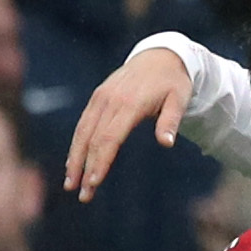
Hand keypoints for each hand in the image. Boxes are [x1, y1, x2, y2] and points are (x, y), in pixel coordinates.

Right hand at [65, 49, 193, 201]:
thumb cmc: (173, 82)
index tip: (94, 182)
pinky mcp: (97, 97)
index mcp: (129, 103)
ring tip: (70, 183)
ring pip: (82, 132)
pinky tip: (73, 162)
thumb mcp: (180, 99)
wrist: (161, 55)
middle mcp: (110, 100)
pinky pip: (83, 123)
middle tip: (82, 195)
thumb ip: (171, 121)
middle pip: (92, 139)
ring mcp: (101, 97)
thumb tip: (167, 143)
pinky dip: (76, 144)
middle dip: (84, 168)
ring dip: (74, 159)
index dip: (100, 161)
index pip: (110, 137)